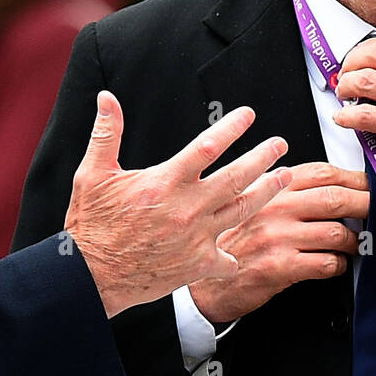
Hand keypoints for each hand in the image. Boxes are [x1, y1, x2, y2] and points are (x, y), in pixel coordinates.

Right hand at [64, 90, 291, 317]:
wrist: (90, 276)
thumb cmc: (91, 225)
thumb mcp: (93, 174)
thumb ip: (107, 134)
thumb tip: (107, 99)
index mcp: (165, 182)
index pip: (208, 146)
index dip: (232, 128)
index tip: (248, 115)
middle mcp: (187, 207)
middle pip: (237, 176)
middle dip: (263, 157)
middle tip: (280, 144)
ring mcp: (196, 237)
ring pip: (242, 210)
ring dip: (267, 192)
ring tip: (285, 178)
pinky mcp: (197, 264)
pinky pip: (227, 259)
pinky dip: (236, 255)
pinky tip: (246, 248)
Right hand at [188, 162, 370, 323]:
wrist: (206, 283)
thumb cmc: (235, 242)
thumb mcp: (254, 204)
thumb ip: (287, 191)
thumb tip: (334, 184)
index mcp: (271, 188)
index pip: (323, 172)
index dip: (355, 178)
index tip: (371, 185)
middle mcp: (275, 208)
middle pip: (336, 197)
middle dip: (367, 204)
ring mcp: (278, 237)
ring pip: (336, 232)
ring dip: (354, 240)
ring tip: (354, 244)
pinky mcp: (280, 267)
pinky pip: (326, 263)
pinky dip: (339, 265)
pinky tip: (336, 264)